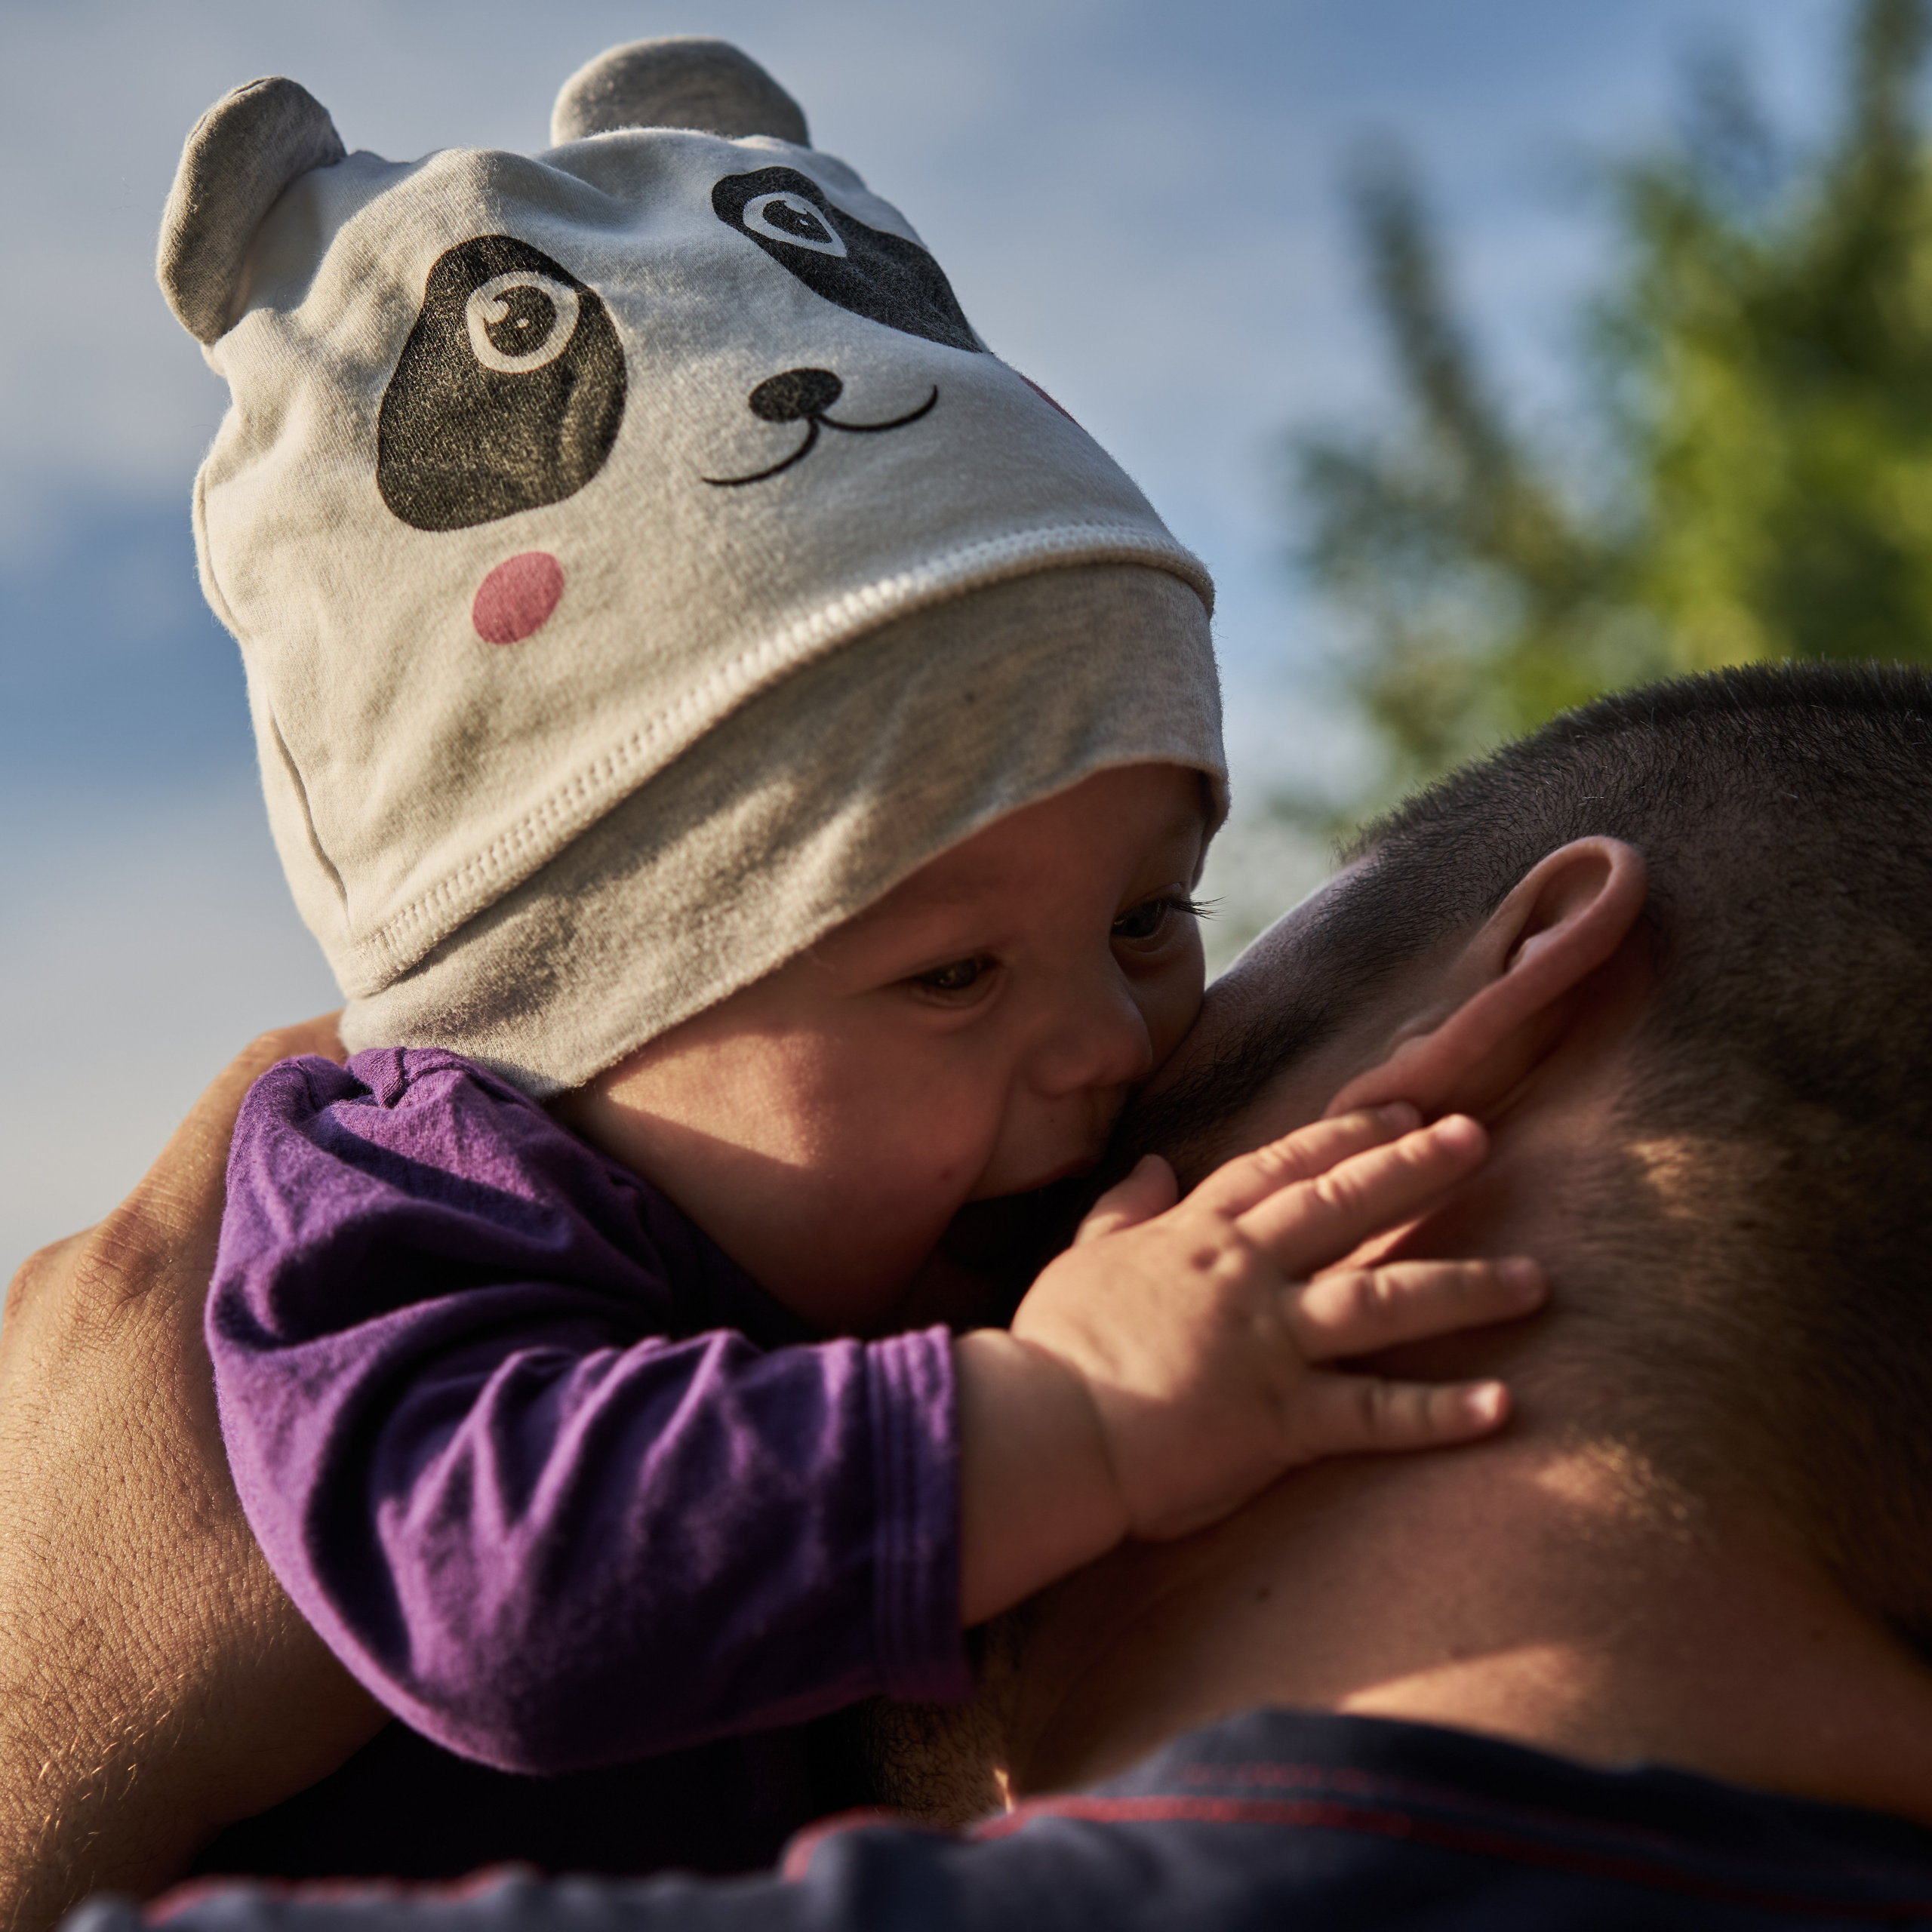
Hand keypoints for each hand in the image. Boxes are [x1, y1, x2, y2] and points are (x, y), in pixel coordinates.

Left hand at [0, 1019, 385, 1931]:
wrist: (25, 1797)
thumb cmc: (192, 1668)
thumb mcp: (377, 1517)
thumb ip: (470, 1395)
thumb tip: (583, 1322)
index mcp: (150, 1272)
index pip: (273, 1075)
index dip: (382, 1052)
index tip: (473, 1081)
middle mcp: (73, 1277)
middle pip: (240, 1146)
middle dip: (352, 1153)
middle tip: (458, 1197)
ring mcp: (30, 1341)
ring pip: (193, 1226)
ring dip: (289, 1234)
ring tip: (389, 1296)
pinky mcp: (17, 1400)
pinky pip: (144, 1296)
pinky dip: (226, 1298)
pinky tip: (296, 1377)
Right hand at [955, 1106, 1543, 1623]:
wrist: (1045, 1430)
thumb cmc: (1055, 1348)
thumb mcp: (1079, 1260)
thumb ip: (1120, 1211)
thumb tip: (1152, 1164)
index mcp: (1196, 1236)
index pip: (1281, 1168)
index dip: (1344, 1137)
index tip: (1400, 1110)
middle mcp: (1245, 1275)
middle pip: (1345, 1207)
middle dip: (1415, 1169)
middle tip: (1479, 1138)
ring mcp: (1268, 1343)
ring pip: (1382, 1300)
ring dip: (1463, 1288)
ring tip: (1534, 1282)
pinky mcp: (1281, 1418)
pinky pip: (1374, 1412)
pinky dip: (1439, 1412)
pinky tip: (1502, 1405)